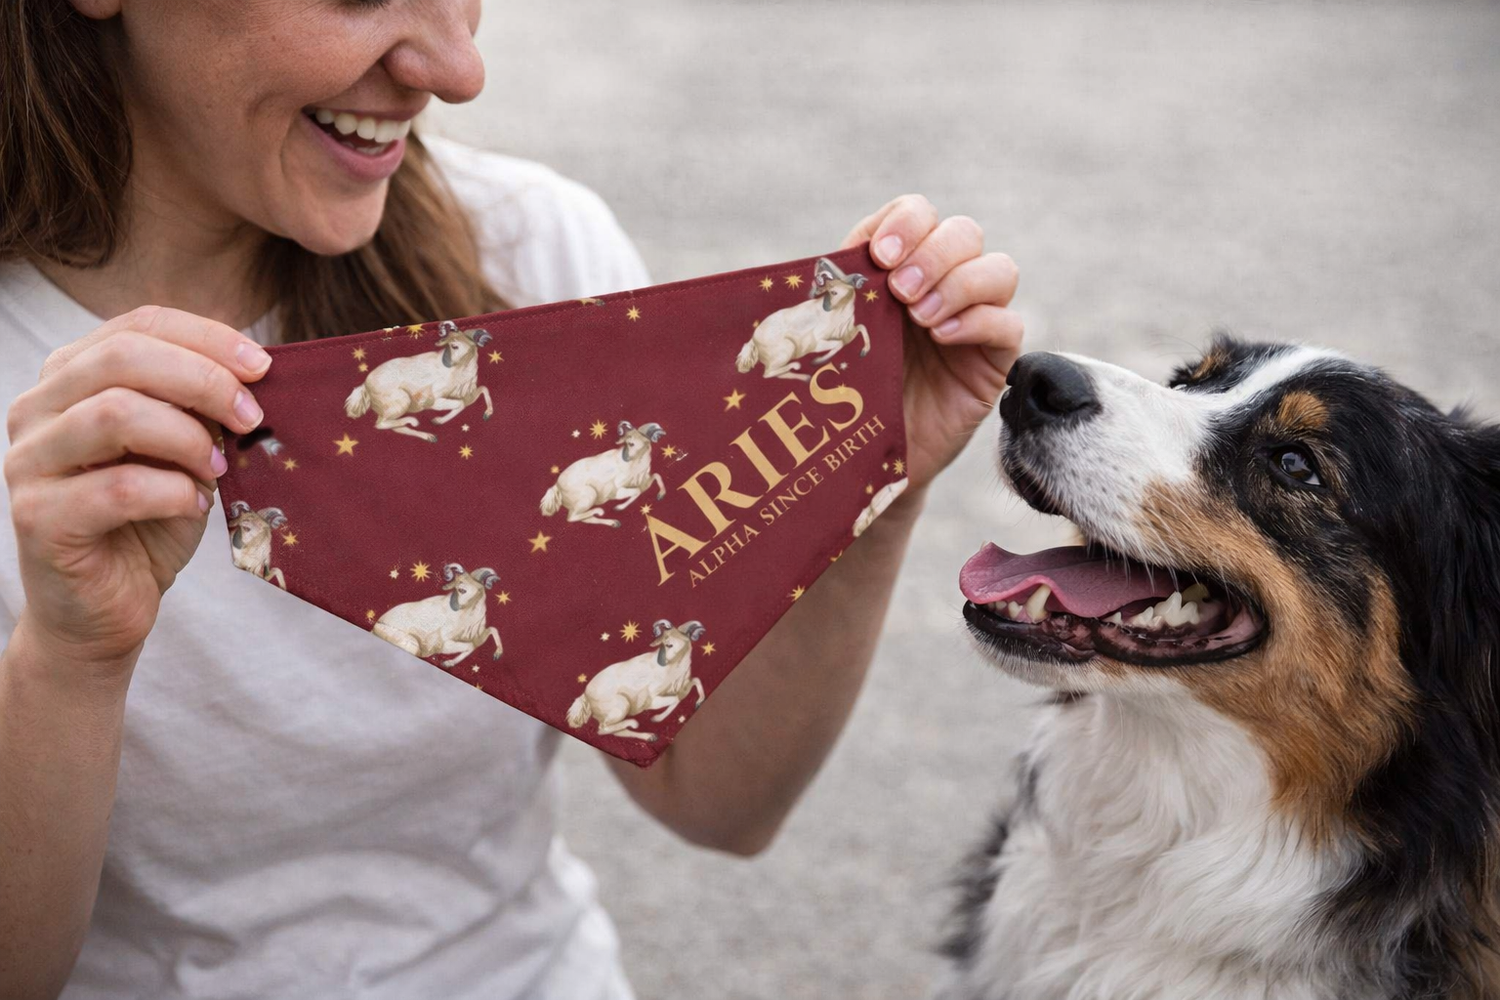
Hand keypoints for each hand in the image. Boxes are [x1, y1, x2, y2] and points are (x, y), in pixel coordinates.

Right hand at [3, 306, 271, 675]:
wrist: (104, 610)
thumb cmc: (149, 523)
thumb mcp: (184, 452)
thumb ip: (199, 408)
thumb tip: (252, 371)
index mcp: (71, 378)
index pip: (138, 325)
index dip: (206, 336)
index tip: (263, 365)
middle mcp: (36, 409)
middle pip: (122, 358)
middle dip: (203, 380)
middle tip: (252, 415)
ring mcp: (27, 462)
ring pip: (113, 413)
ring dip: (186, 437)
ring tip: (219, 467)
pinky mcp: (37, 517)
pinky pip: (116, 488)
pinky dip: (172, 493)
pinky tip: (194, 505)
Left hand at [841, 195, 1021, 493]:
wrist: (861, 456)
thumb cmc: (844, 391)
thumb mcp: (835, 333)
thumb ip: (840, 290)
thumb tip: (837, 258)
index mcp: (901, 267)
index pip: (921, 213)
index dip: (907, 222)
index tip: (880, 255)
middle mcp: (943, 285)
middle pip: (964, 232)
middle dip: (933, 253)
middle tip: (900, 292)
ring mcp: (974, 320)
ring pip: (1000, 269)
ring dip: (959, 283)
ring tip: (921, 318)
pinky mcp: (993, 361)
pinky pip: (1009, 325)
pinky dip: (978, 321)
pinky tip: (943, 337)